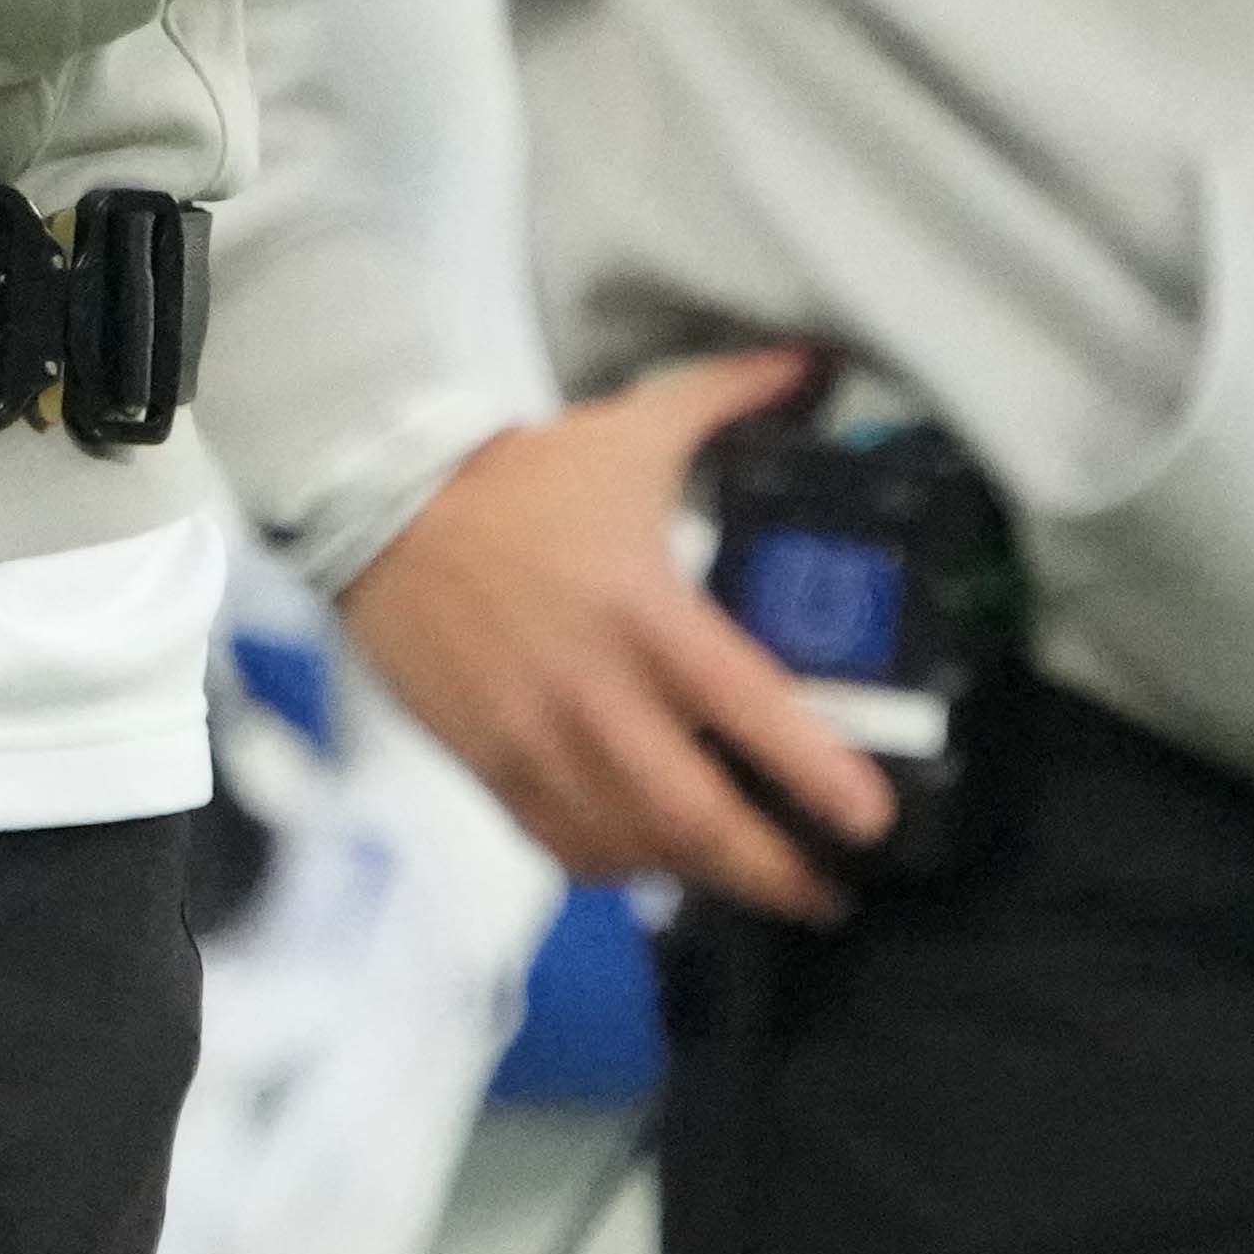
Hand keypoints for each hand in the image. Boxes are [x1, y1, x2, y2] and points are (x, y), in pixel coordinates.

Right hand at [335, 346, 887, 922]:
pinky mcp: (488, 762)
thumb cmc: (521, 478)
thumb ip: (731, 395)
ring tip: (750, 885)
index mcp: (647, 612)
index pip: (748, 708)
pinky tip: (648, 865)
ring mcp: (538, 739)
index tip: (871, 820)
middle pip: (694, 815)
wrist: (382, 507)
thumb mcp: (632, 427)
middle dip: (770, 872)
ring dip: (697, 877)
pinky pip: (560, 844)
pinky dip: (613, 868)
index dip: (814, 773)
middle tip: (824, 894)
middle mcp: (597, 691)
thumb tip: (818, 359)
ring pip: (631, 846)